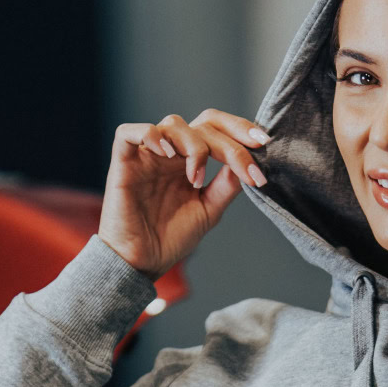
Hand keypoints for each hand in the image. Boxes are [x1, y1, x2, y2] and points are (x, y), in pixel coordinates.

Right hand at [98, 109, 271, 279]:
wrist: (142, 263)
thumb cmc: (171, 239)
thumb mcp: (208, 210)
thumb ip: (226, 186)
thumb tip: (248, 163)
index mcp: (190, 161)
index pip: (217, 131)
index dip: (240, 131)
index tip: (264, 144)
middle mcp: (171, 153)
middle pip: (202, 122)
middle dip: (230, 136)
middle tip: (246, 160)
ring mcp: (147, 156)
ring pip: (173, 123)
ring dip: (194, 146)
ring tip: (196, 179)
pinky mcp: (123, 162)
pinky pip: (129, 132)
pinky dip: (151, 136)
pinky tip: (168, 156)